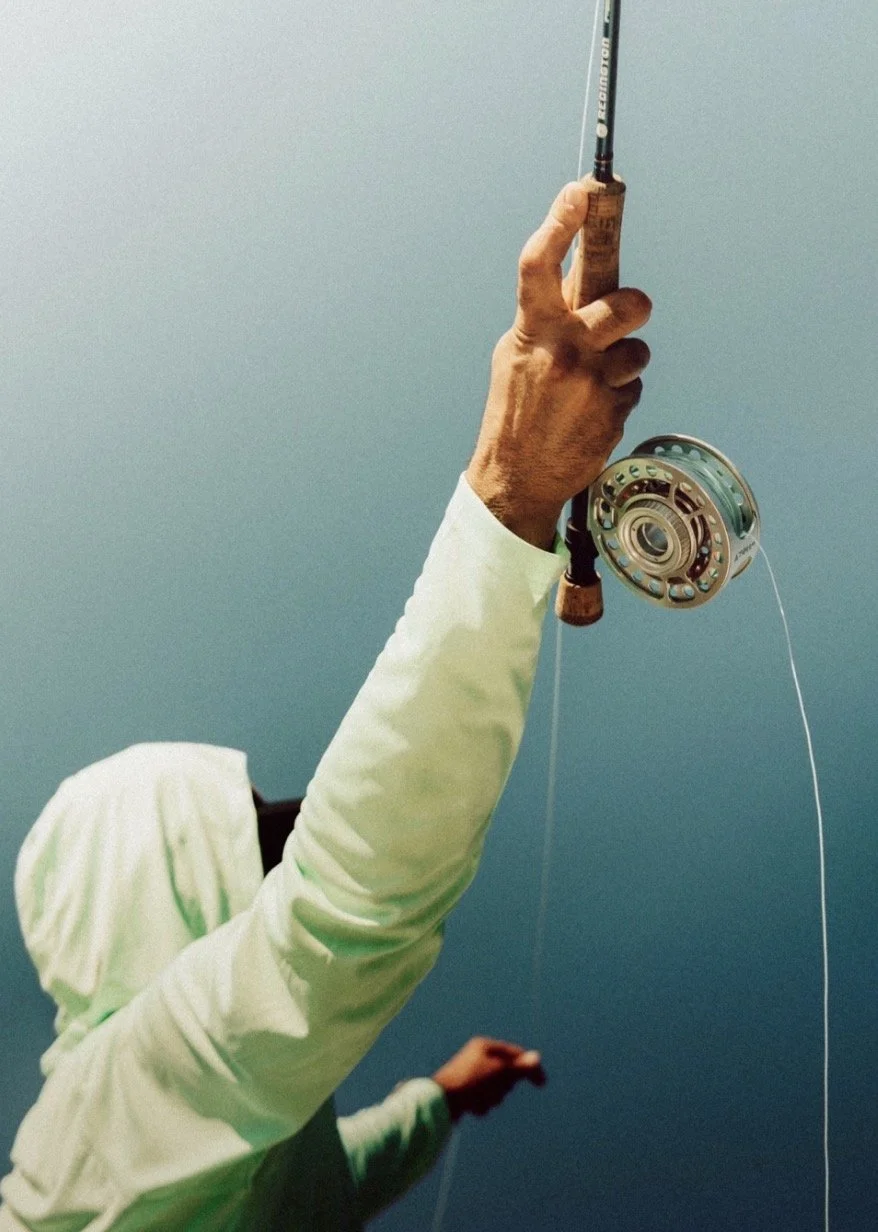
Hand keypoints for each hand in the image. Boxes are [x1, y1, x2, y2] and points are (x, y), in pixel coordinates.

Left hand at [432, 1036, 546, 1121]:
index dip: (529, 1068)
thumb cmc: (470, 1082)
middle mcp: (477, 1057)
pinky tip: (472, 1107)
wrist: (439, 1102)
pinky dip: (482, 1105)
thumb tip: (537, 1057)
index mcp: (485, 1046)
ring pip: (496, 1089)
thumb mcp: (499, 1073)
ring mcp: (471, 1074)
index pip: (515, 1054)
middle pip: (506, 1074)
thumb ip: (519, 1067)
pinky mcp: (466, 1091)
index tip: (542, 1084)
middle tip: (493, 1089)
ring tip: (480, 1100)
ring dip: (493, 1098)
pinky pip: (484, 1099)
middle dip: (504, 1087)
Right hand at [466, 181, 651, 548]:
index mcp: (530, 330)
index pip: (542, 264)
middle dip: (634, 306)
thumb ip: (546, 318)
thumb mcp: (517, 356)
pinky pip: (634, 387)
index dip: (563, 222)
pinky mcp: (613, 411)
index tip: (583, 190)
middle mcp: (562, 350)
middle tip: (631, 312)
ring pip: (637, 350)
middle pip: (625, 303)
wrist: (517, 480)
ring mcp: (590, 382)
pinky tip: (592, 414)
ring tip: (597, 384)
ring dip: (626, 362)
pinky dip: (618, 397)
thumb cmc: (516, 412)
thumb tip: (576, 275)